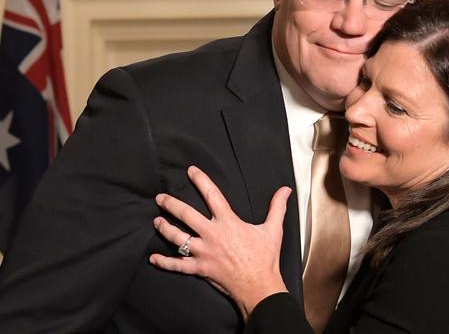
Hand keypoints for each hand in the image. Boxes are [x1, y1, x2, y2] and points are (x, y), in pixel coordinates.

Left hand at [149, 166, 291, 319]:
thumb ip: (277, 207)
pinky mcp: (200, 269)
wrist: (259, 286)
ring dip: (165, 228)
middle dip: (171, 205)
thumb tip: (285, 190)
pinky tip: (154, 259)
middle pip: (186, 215)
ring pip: (178, 238)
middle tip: (160, 198)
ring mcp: (204, 253)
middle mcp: (212, 235)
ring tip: (157, 221)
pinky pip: (178, 265)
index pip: (212, 195)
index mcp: (228, 222)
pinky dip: (164, 262)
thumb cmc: (265, 258)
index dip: (201, 181)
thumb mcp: (273, 229)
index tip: (191, 171)